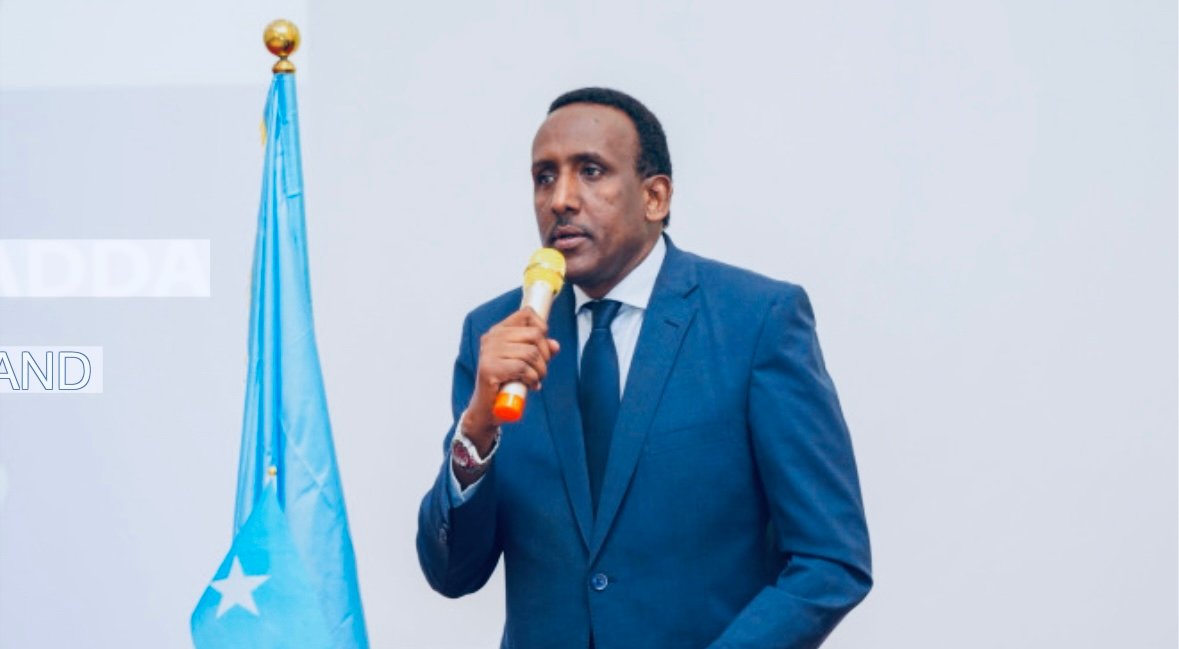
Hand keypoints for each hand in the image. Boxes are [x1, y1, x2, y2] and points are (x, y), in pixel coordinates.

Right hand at [463, 308, 559, 450]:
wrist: (487, 409)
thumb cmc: (505, 383)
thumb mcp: (525, 363)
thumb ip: (539, 351)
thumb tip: (555, 345)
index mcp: (499, 331)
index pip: (527, 314)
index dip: (542, 327)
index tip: (542, 346)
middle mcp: (492, 337)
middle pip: (535, 334)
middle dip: (545, 355)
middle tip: (541, 369)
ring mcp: (488, 352)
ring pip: (531, 353)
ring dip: (540, 370)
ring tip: (536, 379)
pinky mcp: (489, 368)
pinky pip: (523, 368)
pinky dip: (532, 379)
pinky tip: (530, 386)